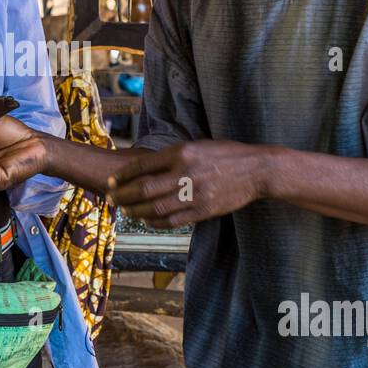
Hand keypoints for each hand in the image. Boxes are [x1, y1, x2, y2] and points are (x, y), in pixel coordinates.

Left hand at [107, 141, 271, 227]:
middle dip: (123, 195)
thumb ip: (173, 156)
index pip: (143, 165)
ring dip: (136, 211)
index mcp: (182, 152)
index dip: (123, 175)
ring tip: (125, 210)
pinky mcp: (203, 211)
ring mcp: (195, 194)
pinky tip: (147, 219)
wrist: (256, 170)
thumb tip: (145, 166)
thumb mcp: (197, 146)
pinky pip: (173, 220)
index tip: (111, 181)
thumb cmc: (225, 154)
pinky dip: (156, 222)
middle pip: (144, 189)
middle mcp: (186, 173)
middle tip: (110, 198)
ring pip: (156, 208)